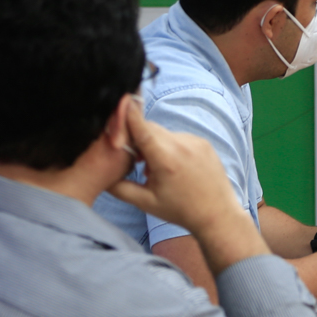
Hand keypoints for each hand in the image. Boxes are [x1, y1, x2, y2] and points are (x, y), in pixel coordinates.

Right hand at [106, 100, 252, 237]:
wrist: (217, 215)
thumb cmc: (181, 210)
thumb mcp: (144, 202)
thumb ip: (118, 186)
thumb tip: (99, 172)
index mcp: (166, 159)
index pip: (142, 128)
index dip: (128, 115)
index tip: (120, 101)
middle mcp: (182, 146)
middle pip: (150, 129)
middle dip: (137, 139)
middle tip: (136, 161)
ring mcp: (196, 142)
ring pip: (164, 134)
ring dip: (154, 145)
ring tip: (156, 170)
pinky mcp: (204, 144)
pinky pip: (179, 138)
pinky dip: (170, 147)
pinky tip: (172, 167)